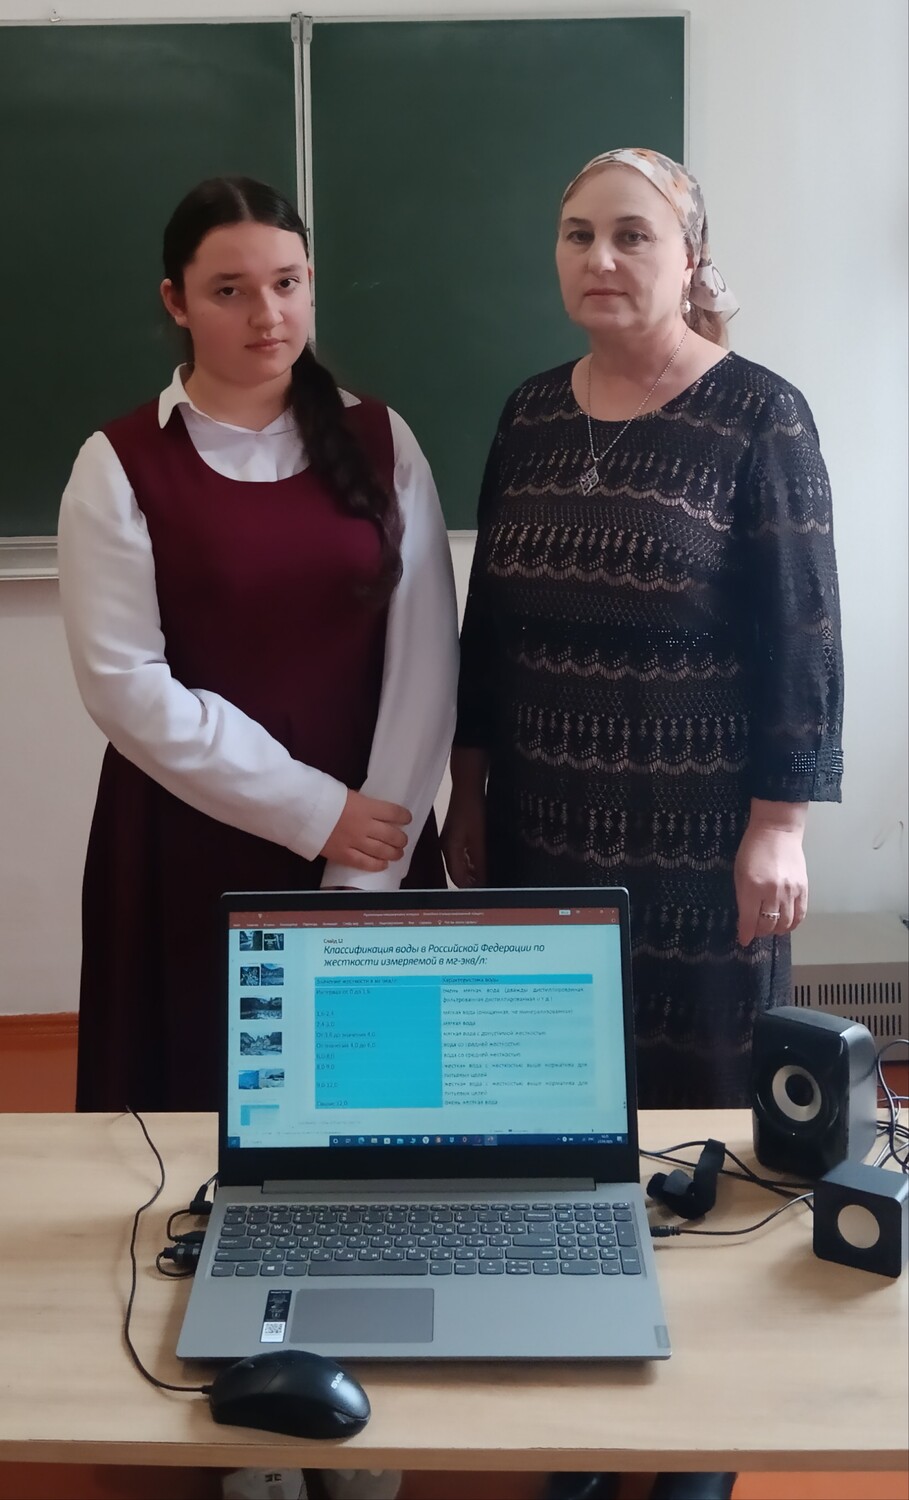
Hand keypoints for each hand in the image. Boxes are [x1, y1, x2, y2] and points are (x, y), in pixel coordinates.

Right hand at [320, 790, 410, 872]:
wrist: (302, 810)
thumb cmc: (323, 797)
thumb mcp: (347, 793)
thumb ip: (362, 802)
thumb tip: (372, 808)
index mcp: (367, 807)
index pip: (394, 812)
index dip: (404, 816)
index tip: (407, 819)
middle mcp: (365, 825)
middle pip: (391, 834)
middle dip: (401, 838)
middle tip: (403, 840)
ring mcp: (355, 842)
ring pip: (382, 850)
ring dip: (394, 853)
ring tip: (398, 853)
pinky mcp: (343, 855)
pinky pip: (365, 863)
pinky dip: (377, 865)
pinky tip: (383, 864)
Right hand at [441, 788, 487, 887]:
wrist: (467, 786)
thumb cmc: (472, 809)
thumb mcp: (479, 838)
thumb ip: (479, 861)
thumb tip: (482, 881)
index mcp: (449, 850)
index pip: (457, 878)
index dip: (470, 888)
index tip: (483, 894)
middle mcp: (446, 848)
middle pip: (457, 873)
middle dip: (471, 882)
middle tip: (487, 888)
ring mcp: (449, 841)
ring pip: (459, 864)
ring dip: (472, 872)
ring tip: (487, 877)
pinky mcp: (454, 835)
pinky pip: (461, 855)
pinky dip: (471, 862)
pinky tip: (482, 862)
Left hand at [734, 816, 807, 945]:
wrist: (777, 831)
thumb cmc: (753, 849)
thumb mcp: (739, 872)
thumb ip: (742, 897)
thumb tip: (745, 919)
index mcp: (752, 887)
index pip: (749, 920)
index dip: (746, 934)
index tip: (744, 940)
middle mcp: (772, 892)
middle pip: (768, 925)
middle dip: (760, 932)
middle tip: (756, 931)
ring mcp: (790, 891)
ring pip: (786, 924)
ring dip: (776, 930)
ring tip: (770, 928)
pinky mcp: (804, 889)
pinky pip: (801, 915)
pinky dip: (793, 924)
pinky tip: (786, 923)